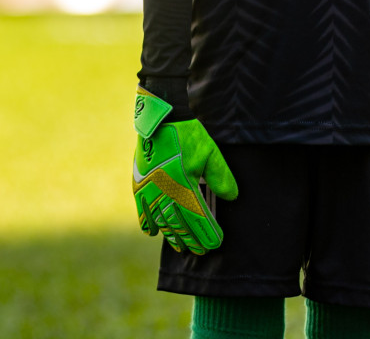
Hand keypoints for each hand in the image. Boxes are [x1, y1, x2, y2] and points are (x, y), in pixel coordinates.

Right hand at [132, 89, 236, 254]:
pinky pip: (141, 209)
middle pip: (179, 224)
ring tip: (181, 247)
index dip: (207, 233)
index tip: (215, 243)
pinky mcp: (138, 183)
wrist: (160, 119)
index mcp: (183, 184)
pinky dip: (146, 223)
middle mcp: (164, 190)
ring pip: (160, 221)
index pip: (198, 217)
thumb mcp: (210, 152)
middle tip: (201, 250)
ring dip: (172, 236)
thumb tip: (231, 198)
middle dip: (191, 239)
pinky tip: (152, 232)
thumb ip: (221, 176)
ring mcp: (149, 189)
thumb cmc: (187, 135)